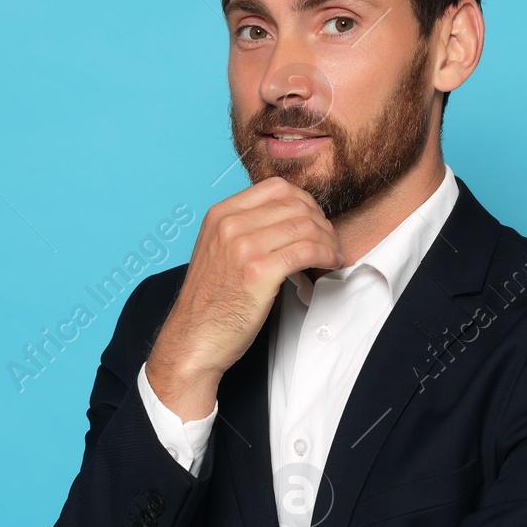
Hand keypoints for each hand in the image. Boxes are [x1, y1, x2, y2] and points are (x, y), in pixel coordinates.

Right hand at [147, 176, 342, 419]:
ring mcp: (243, 247)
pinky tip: (329, 264)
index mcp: (220, 214)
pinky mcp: (258, 272)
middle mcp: (229, 225)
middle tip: (329, 241)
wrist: (194, 338)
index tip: (315, 220)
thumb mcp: (217, 251)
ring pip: (305, 226)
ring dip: (328, 240)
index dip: (305, 201)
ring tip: (332, 255)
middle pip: (295, 205)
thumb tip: (289, 218)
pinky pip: (307, 251)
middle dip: (321, 221)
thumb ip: (244, 228)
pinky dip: (326, 255)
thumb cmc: (210, 302)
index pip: (276, 187)